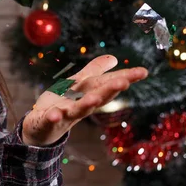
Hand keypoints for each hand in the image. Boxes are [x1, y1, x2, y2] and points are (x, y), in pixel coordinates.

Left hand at [21, 55, 147, 146]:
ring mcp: (66, 114)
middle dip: (110, 90)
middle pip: (98, 97)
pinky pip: (51, 120)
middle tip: (124, 81)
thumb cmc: (63, 103)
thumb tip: (114, 58)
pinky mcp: (49, 121)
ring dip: (87, 104)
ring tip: (95, 98)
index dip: (126, 78)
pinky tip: (55, 114)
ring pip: (78, 110)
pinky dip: (53, 117)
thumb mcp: (78, 83)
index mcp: (89, 93)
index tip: (143, 71)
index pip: (109, 84)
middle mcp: (81, 105)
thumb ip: (95, 70)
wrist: (41, 127)